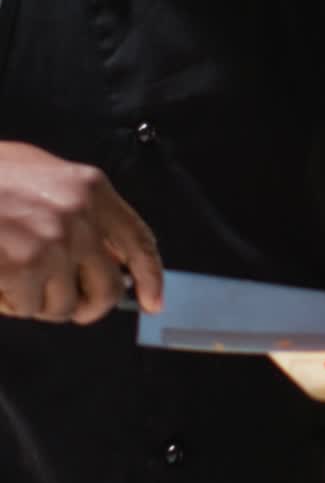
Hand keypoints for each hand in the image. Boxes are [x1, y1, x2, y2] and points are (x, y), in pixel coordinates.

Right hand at [0, 141, 162, 323]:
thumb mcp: (43, 173)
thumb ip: (79, 207)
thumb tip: (108, 252)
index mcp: (90, 188)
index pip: (138, 240)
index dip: (150, 276)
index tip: (153, 301)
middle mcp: (80, 215)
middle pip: (108, 287)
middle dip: (87, 305)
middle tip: (66, 306)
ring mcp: (54, 242)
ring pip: (64, 305)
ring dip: (38, 300)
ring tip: (12, 273)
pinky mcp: (26, 267)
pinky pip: (31, 308)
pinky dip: (12, 303)